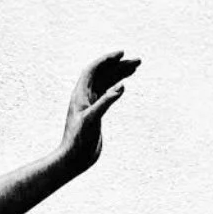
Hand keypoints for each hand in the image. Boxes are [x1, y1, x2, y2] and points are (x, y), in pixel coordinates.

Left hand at [61, 51, 139, 173]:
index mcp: (80, 94)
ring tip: (136, 68)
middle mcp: (84, 97)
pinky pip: (107, 94)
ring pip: (106, 83)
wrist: (74, 159)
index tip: (122, 54)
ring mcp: (90, 104)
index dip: (107, 60)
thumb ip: (106, 102)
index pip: (93, 70)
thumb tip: (122, 86)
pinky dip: (116, 87)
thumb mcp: (93, 119)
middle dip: (119, 65)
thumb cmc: (79, 140)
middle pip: (102, 74)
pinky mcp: (96, 114)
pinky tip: (124, 85)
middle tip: (138, 61)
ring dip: (119, 74)